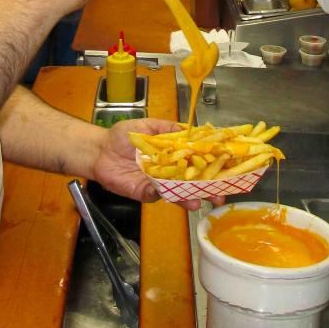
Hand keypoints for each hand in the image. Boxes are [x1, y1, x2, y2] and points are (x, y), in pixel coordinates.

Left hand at [91, 118, 225, 211]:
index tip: (228, 170)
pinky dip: (163, 194)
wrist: (100, 150)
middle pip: (192, 182)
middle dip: (207, 190)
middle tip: (219, 197)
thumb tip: (189, 130)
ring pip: (177, 193)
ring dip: (189, 198)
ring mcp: (158, 183)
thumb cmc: (123, 137)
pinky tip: (168, 193)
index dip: (212, 166)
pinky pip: (156, 194)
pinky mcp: (144, 192)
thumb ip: (168, 128)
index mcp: (174, 155)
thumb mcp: (148, 125)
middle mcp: (169, 171)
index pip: (197, 161)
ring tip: (198, 202)